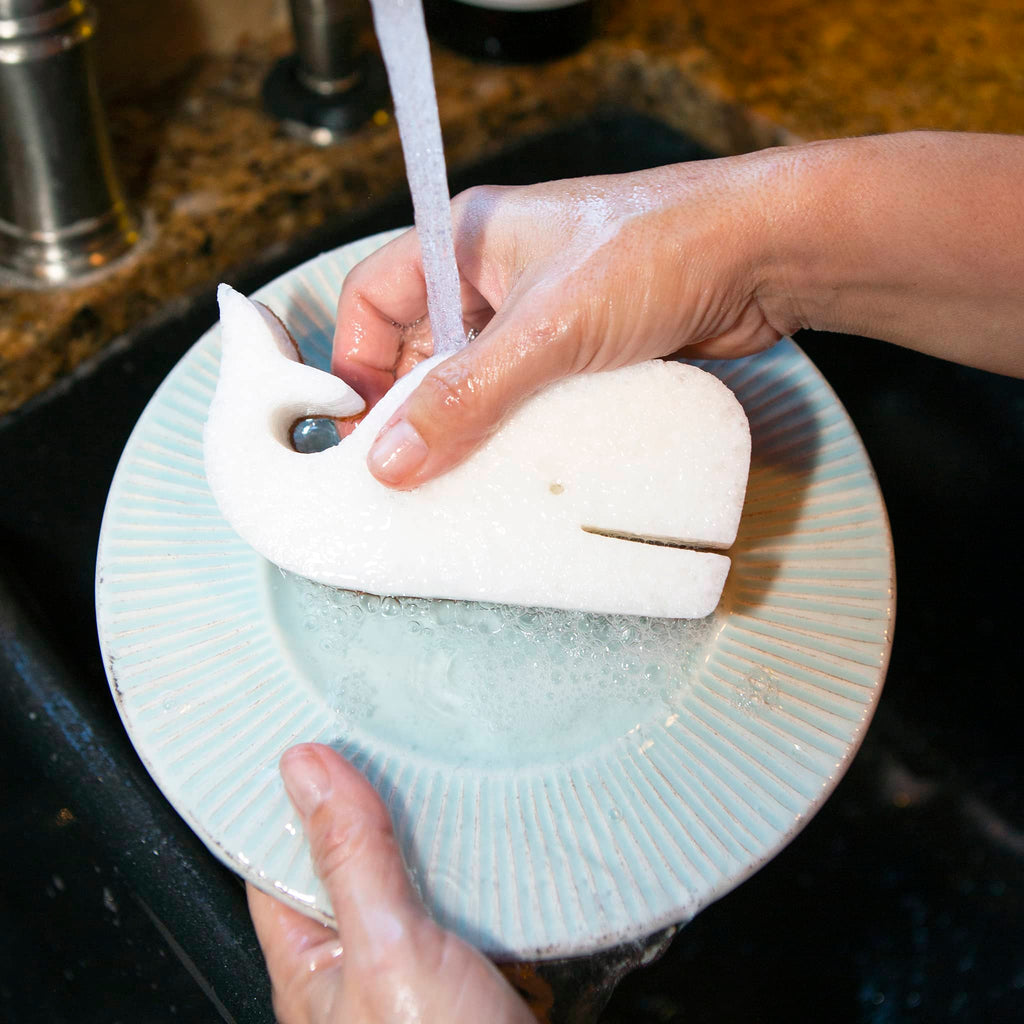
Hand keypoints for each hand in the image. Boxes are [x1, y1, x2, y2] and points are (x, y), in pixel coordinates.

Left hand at [247, 744, 533, 1023]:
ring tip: (455, 765)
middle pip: (356, 855)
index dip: (292, 790)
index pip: (277, 852)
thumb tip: (306, 769)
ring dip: (441, 830)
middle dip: (379, 799)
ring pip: (422, 872)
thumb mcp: (388, 953)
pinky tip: (503, 830)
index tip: (314, 726)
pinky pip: (475, 894)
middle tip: (397, 728)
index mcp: (310, 960)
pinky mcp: (479, 965)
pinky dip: (488, 861)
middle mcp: (362, 961)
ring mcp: (424, 963)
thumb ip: (350, 861)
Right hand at [332, 132, 1023, 491]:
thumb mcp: (546, 330)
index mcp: (465, 242)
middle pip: (424, 350)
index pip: (375, 298)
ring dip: (469, 430)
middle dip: (414, 410)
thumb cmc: (655, 253)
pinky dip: (517, 432)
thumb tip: (392, 460)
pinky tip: (518, 470)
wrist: (764, 255)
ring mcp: (541, 315)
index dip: (357, 361)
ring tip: (460, 484)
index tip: (361, 429)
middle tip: (410, 475)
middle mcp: (495, 276)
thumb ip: (467, 397)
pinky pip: (527, 397)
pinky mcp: (582, 349)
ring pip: (478, 381)